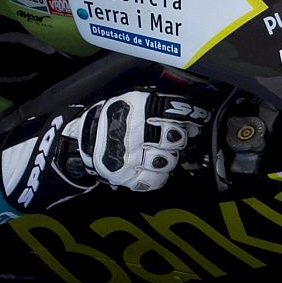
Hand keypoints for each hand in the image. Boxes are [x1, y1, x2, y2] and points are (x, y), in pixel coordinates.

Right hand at [63, 92, 207, 191]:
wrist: (83, 140)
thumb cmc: (113, 119)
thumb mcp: (132, 101)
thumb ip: (159, 107)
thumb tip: (190, 118)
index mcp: (139, 109)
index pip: (176, 112)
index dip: (192, 117)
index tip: (198, 122)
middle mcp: (137, 132)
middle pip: (176, 139)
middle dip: (177, 140)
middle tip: (170, 140)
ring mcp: (132, 156)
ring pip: (169, 162)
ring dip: (167, 159)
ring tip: (157, 154)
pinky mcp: (127, 176)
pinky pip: (156, 180)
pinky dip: (158, 177)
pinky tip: (151, 169)